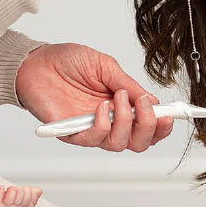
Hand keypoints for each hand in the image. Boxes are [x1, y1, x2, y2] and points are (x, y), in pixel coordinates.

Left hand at [15, 43, 173, 151]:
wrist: (35, 62)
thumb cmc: (68, 62)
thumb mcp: (106, 66)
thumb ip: (130, 85)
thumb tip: (153, 101)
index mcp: (121, 106)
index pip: (148, 126)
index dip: (162, 126)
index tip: (170, 115)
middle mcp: (109, 122)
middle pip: (139, 143)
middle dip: (148, 127)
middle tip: (145, 107)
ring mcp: (91, 129)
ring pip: (120, 144)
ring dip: (125, 122)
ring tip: (117, 98)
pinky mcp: (72, 134)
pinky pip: (94, 140)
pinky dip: (102, 124)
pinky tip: (100, 107)